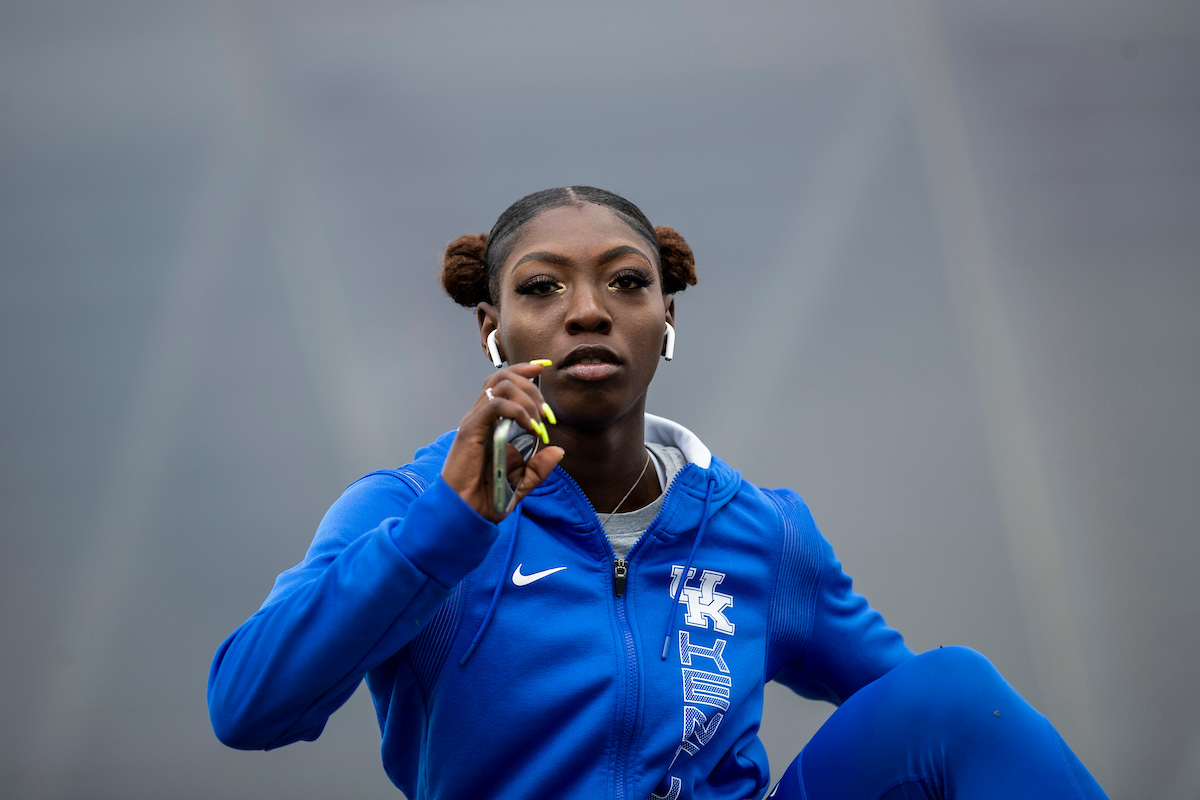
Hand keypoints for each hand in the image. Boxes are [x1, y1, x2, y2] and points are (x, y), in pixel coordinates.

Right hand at [441, 361, 563, 521]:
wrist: (466, 513)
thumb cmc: (486, 497)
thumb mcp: (522, 482)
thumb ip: (540, 467)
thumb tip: (558, 451)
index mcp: (490, 422)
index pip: (504, 382)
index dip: (524, 369)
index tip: (544, 367)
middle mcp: (481, 416)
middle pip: (504, 377)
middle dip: (532, 387)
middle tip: (547, 414)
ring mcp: (474, 422)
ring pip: (500, 385)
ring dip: (527, 398)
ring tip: (538, 422)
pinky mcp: (470, 431)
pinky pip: (495, 405)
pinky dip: (517, 411)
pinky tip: (529, 428)